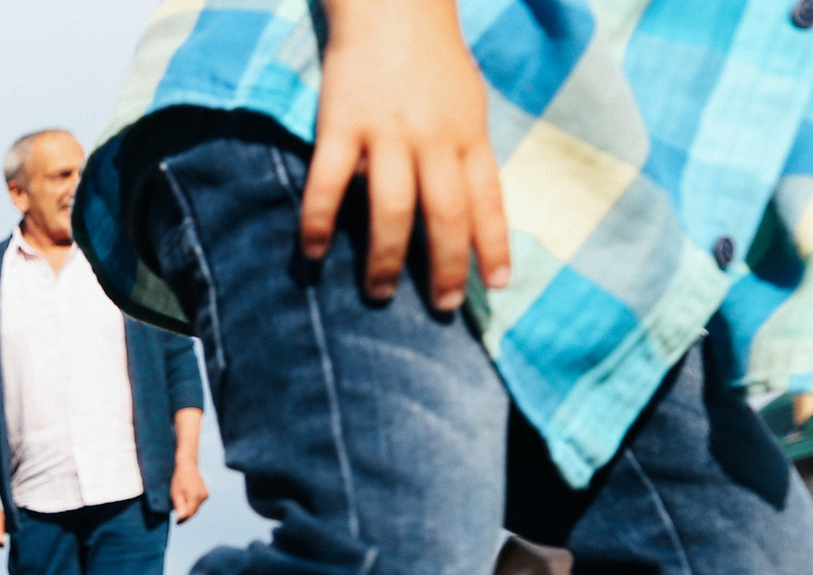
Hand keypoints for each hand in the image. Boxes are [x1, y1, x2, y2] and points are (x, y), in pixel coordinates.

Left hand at [168, 460, 209, 522]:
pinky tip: (187, 499)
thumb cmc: (180, 479)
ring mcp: (206, 495)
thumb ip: (180, 507)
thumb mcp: (176, 493)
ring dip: (189, 510)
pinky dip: (193, 505)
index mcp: (195, 496)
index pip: (190, 514)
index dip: (183, 520)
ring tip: (181, 505)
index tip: (177, 523)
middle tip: (177, 518)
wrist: (188, 466)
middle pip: (194, 512)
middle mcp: (203, 496)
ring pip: (196, 508)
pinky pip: (199, 503)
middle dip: (186, 516)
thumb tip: (181, 519)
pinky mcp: (206, 494)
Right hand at [303, 0, 509, 310]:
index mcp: (467, 133)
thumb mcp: (466, 104)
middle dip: (446, 265)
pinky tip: (313, 254)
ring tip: (380, 294)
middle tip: (441, 307)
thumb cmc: (431, 60)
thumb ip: (465, 154)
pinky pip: (329, 183)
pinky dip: (320, 222)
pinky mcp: (341, 125)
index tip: (498, 285)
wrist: (393, 3)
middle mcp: (432, 137)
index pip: (488, 198)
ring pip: (393, 207)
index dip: (494, 244)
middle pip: (446, 212)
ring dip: (387, 257)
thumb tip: (469, 213)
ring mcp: (386, 132)